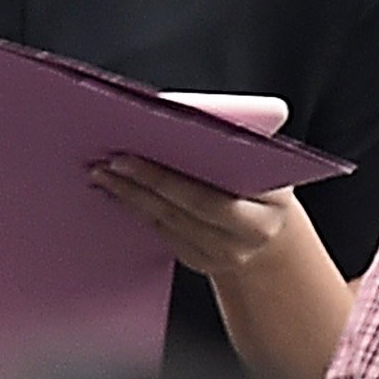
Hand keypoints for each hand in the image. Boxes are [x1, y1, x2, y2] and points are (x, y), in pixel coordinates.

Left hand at [92, 157, 311, 285]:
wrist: (275, 227)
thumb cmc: (265, 181)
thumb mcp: (265, 160)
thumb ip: (235, 143)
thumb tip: (175, 116)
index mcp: (269, 207)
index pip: (207, 196)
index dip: (162, 178)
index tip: (127, 156)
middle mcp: (248, 237)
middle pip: (180, 210)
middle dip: (138, 185)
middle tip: (105, 163)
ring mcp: (224, 255)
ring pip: (166, 224)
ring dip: (130, 198)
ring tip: (103, 174)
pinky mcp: (202, 262)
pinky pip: (163, 235)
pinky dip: (138, 212)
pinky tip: (119, 193)